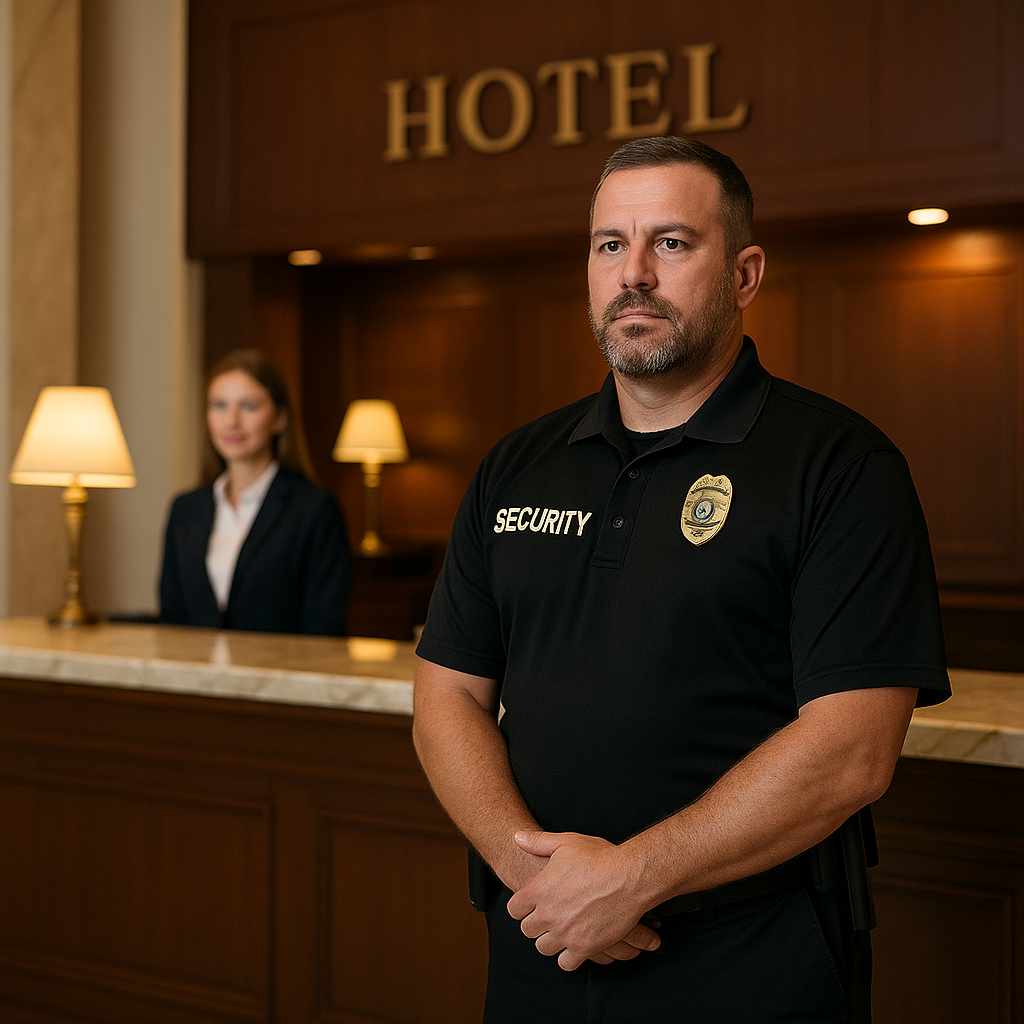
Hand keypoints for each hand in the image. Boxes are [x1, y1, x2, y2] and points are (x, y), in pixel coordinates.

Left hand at [506, 830, 660, 970]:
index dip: (521, 906)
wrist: (629, 877)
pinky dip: (568, 957)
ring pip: (543, 948)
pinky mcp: (584, 947)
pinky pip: (565, 963)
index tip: (531, 905)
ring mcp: (565, 933)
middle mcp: (548, 914)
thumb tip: (518, 837)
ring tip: (560, 930)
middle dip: (536, 923)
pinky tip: (574, 943)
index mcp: (539, 890)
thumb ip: (538, 841)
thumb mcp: (566, 842)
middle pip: (527, 930)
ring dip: (550, 940)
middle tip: (548, 915)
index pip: (514, 909)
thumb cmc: (599, 857)